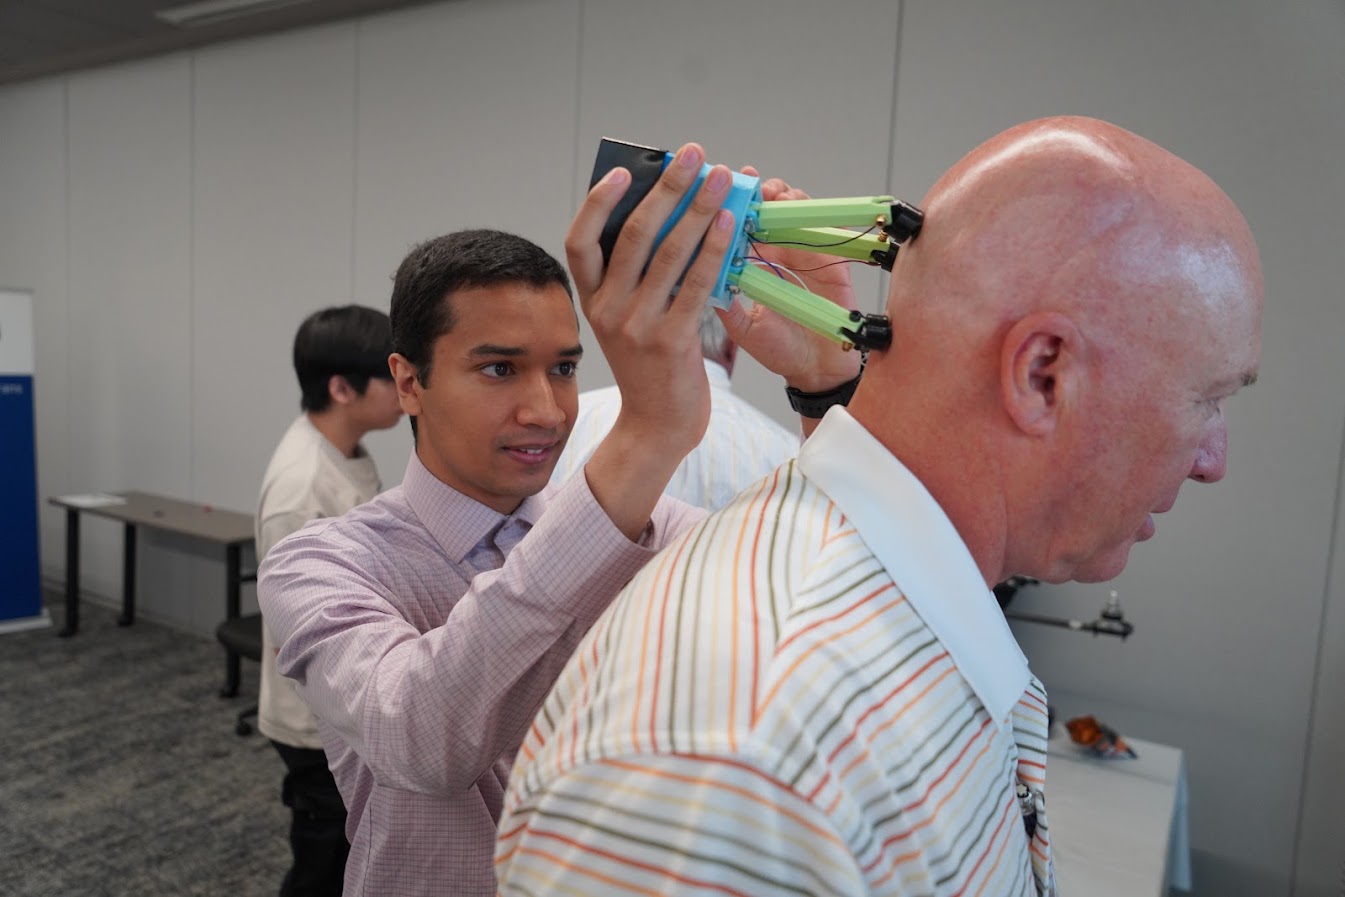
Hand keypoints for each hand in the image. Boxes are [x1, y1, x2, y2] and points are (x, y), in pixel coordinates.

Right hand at [565, 142, 739, 537]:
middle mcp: (607, 310)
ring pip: (669, 253)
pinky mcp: (671, 341)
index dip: (598, 202)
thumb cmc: (650, 366)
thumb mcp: (629, 319)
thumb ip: (638, 275)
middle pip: (634, 234)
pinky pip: (696, 284)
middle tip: (693, 155)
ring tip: (722, 179)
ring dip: (699, 209)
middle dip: (668, 188)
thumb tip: (669, 214)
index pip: (580, 242)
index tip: (624, 170)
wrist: (657, 426)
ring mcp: (637, 326)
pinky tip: (730, 224)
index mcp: (591, 300)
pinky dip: (714, 250)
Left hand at [716, 169, 863, 393]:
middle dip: (758, 193)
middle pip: (766, 211)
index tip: (719, 192)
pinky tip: (797, 206)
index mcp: (753, 267)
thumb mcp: (743, 327)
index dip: (731, 208)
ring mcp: (803, 254)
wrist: (816, 370)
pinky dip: (811, 212)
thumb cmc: (779, 349)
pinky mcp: (831, 260)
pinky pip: (823, 227)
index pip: (740, 228)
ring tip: (773, 194)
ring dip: (783, 197)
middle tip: (749, 185)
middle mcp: (776, 255)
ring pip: (793, 211)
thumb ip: (726, 301)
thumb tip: (699, 275)